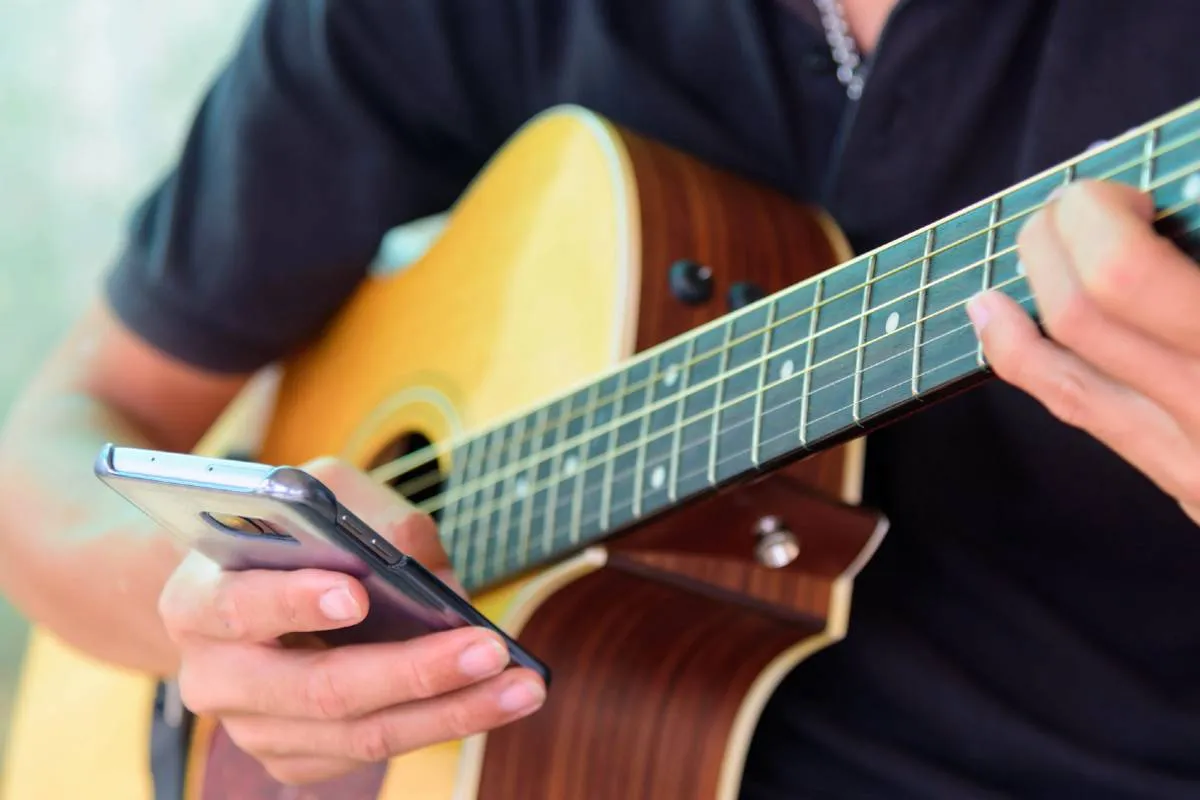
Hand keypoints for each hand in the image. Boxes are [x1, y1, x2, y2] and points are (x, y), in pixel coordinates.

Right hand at [158, 457, 545, 784]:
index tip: (357, 594)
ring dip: (450, 713)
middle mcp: (214, 676)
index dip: (297, 603)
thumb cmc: (290, 534)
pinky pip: (372, 752)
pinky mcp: (293, 757)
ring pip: (359, 734)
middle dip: (412, 671)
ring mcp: (252, 728)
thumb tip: (424, 564)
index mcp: (198, 600)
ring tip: (522, 685)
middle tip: (490, 649)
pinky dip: (439, 725)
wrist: (240, 592)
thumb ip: (364, 514)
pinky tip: (493, 700)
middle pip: (318, 688)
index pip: (242, 606)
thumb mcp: (320, 494)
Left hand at [968, 179, 1199, 524]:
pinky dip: (1029, 358)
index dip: (1099, 215)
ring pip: (1065, 379)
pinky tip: (998, 318)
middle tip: (1075, 205)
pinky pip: (1084, 413)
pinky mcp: (1188, 484)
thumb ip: (1188, 260)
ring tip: (1030, 246)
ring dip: (1030, 297)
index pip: (1120, 279)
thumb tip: (1156, 196)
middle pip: (1079, 315)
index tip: (1122, 191)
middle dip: (1056, 240)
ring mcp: (1195, 464)